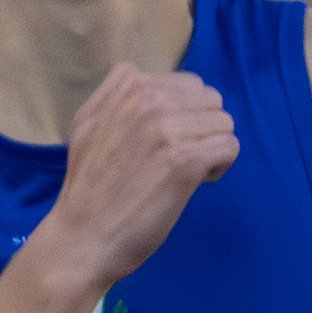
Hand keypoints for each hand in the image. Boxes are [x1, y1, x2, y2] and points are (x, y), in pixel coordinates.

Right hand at [37, 64, 235, 294]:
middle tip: (180, 158)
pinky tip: (197, 182)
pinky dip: (220, 166)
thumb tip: (136, 75)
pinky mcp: (184, 161)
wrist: (82, 236)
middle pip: (211, 100)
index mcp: (128, 87)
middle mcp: (148, 100)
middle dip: (202, 128)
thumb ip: (111, 94)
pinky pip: (229, 146)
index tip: (167, 142)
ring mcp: (167, 129)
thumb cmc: (86, 189)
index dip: (185, 115)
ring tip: (187, 172)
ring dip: (212, 148)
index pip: (187, 85)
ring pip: (223, 122)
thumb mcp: (85, 125)